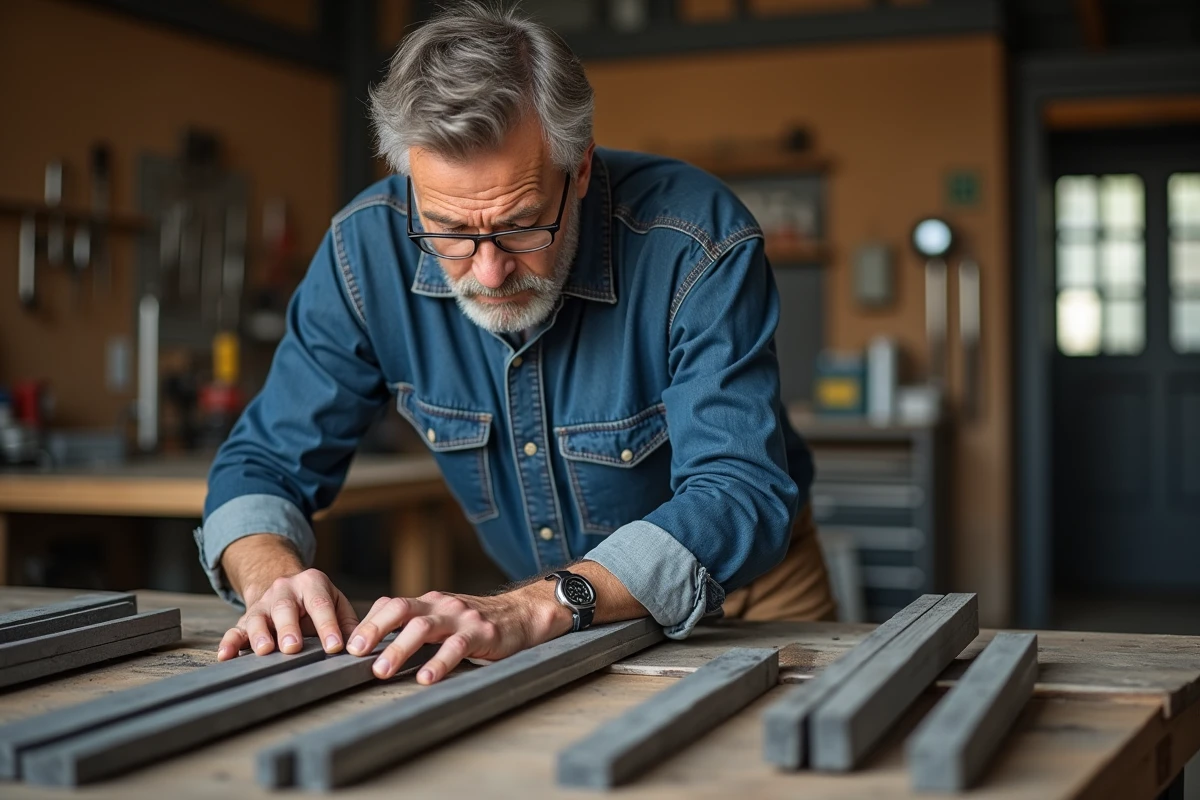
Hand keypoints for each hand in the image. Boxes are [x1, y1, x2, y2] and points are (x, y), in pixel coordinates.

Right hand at [218, 568, 358, 660]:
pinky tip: (225, 656)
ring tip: (265, 651)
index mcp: (312, 583)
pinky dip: (229, 643)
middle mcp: (284, 589)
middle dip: (289, 628)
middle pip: (285, 608)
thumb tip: (362, 646)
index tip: (335, 647)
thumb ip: (349, 623)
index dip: (328, 626)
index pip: (321, 604)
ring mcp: (263, 604)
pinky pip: (235, 630)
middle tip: (294, 647)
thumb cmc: (317, 601)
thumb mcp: (336, 604)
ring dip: (260, 635)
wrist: (286, 587)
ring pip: (258, 618)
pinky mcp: (246, 619)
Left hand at [346, 586, 572, 684]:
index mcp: (429, 602)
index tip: (346, 646)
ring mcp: (462, 618)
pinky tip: (426, 678)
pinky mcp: (482, 633)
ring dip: (399, 649)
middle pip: (400, 609)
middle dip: (374, 630)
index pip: (391, 605)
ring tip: (382, 671)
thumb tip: (376, 645)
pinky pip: (457, 647)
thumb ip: (417, 626)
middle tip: (355, 654)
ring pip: (424, 627)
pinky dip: (439, 662)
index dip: (367, 623)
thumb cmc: (478, 622)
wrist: (524, 614)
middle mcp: (442, 605)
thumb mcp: (444, 618)